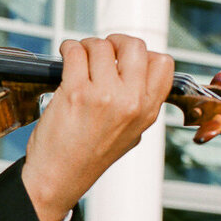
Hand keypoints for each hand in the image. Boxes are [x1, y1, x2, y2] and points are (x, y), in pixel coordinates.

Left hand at [21, 34, 173, 220]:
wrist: (58, 178)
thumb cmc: (87, 157)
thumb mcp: (130, 134)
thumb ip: (138, 104)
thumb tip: (134, 69)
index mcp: (148, 112)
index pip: (163, 63)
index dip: (143, 55)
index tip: (125, 59)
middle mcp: (131, 102)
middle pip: (135, 46)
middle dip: (116, 42)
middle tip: (102, 50)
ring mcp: (104, 96)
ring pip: (101, 46)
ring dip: (87, 46)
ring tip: (79, 57)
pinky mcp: (75, 93)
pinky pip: (75, 51)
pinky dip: (69, 48)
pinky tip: (66, 56)